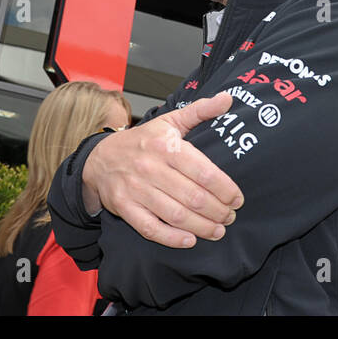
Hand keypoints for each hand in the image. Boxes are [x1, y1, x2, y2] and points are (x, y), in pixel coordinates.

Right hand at [82, 93, 243, 248]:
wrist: (100, 159)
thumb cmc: (142, 142)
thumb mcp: (170, 122)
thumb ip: (200, 110)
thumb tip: (228, 98)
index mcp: (166, 146)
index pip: (204, 172)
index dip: (225, 189)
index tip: (237, 198)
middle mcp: (151, 168)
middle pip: (193, 197)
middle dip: (218, 211)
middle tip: (230, 216)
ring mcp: (136, 189)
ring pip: (176, 215)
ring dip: (202, 227)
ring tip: (218, 230)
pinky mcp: (125, 207)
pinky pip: (151, 228)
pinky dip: (172, 238)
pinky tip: (190, 240)